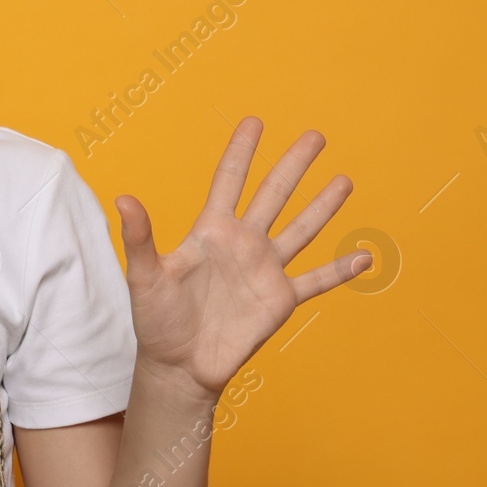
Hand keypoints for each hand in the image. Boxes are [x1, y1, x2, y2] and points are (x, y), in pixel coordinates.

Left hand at [114, 117, 366, 404]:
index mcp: (211, 231)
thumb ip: (138, 237)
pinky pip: (316, 281)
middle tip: (316, 136)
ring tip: (344, 180)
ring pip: (301, 230)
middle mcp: (242, 243)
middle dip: (293, 165)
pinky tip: (364, 257)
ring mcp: (264, 270)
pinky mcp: (280, 300)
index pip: (229, 180)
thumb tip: (123, 198)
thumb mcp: (144, 276)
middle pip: (273, 194)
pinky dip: (340, 270)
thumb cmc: (156, 320)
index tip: (254, 121)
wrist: (179, 366)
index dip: (242, 151)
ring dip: (323, 207)